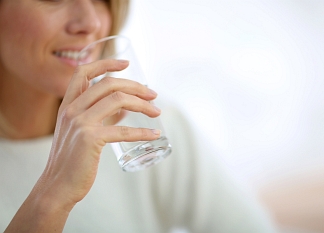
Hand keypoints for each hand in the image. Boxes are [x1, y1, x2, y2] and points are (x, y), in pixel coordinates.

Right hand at [37, 59, 160, 208]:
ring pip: (118, 101)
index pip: (84, 72)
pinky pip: (123, 130)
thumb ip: (100, 117)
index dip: (106, 63)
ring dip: (143, 105)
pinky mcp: (90, 139)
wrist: (57, 186)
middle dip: (135, 86)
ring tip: (157, 112)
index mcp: (68, 105)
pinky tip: (154, 134)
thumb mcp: (81, 132)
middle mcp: (72, 109)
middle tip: (153, 94)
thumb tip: (124, 109)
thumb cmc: (73, 160)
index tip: (126, 63)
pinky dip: (142, 131)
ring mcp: (80, 123)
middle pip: (109, 84)